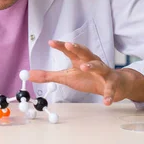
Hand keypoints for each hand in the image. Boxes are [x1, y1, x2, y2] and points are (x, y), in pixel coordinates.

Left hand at [29, 41, 143, 105]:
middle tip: (69, 44)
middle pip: (85, 53)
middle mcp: (92, 62)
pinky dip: (108, 95)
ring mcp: (104, 72)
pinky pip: (110, 89)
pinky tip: (106, 102)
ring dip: (92, 66)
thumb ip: (49, 76)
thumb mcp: (67, 77)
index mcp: (80, 60)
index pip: (70, 50)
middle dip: (77, 48)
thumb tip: (29, 75)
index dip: (61, 45)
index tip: (51, 42)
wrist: (114, 84)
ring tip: (84, 66)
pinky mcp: (112, 83)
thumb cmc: (87, 78)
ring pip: (99, 66)